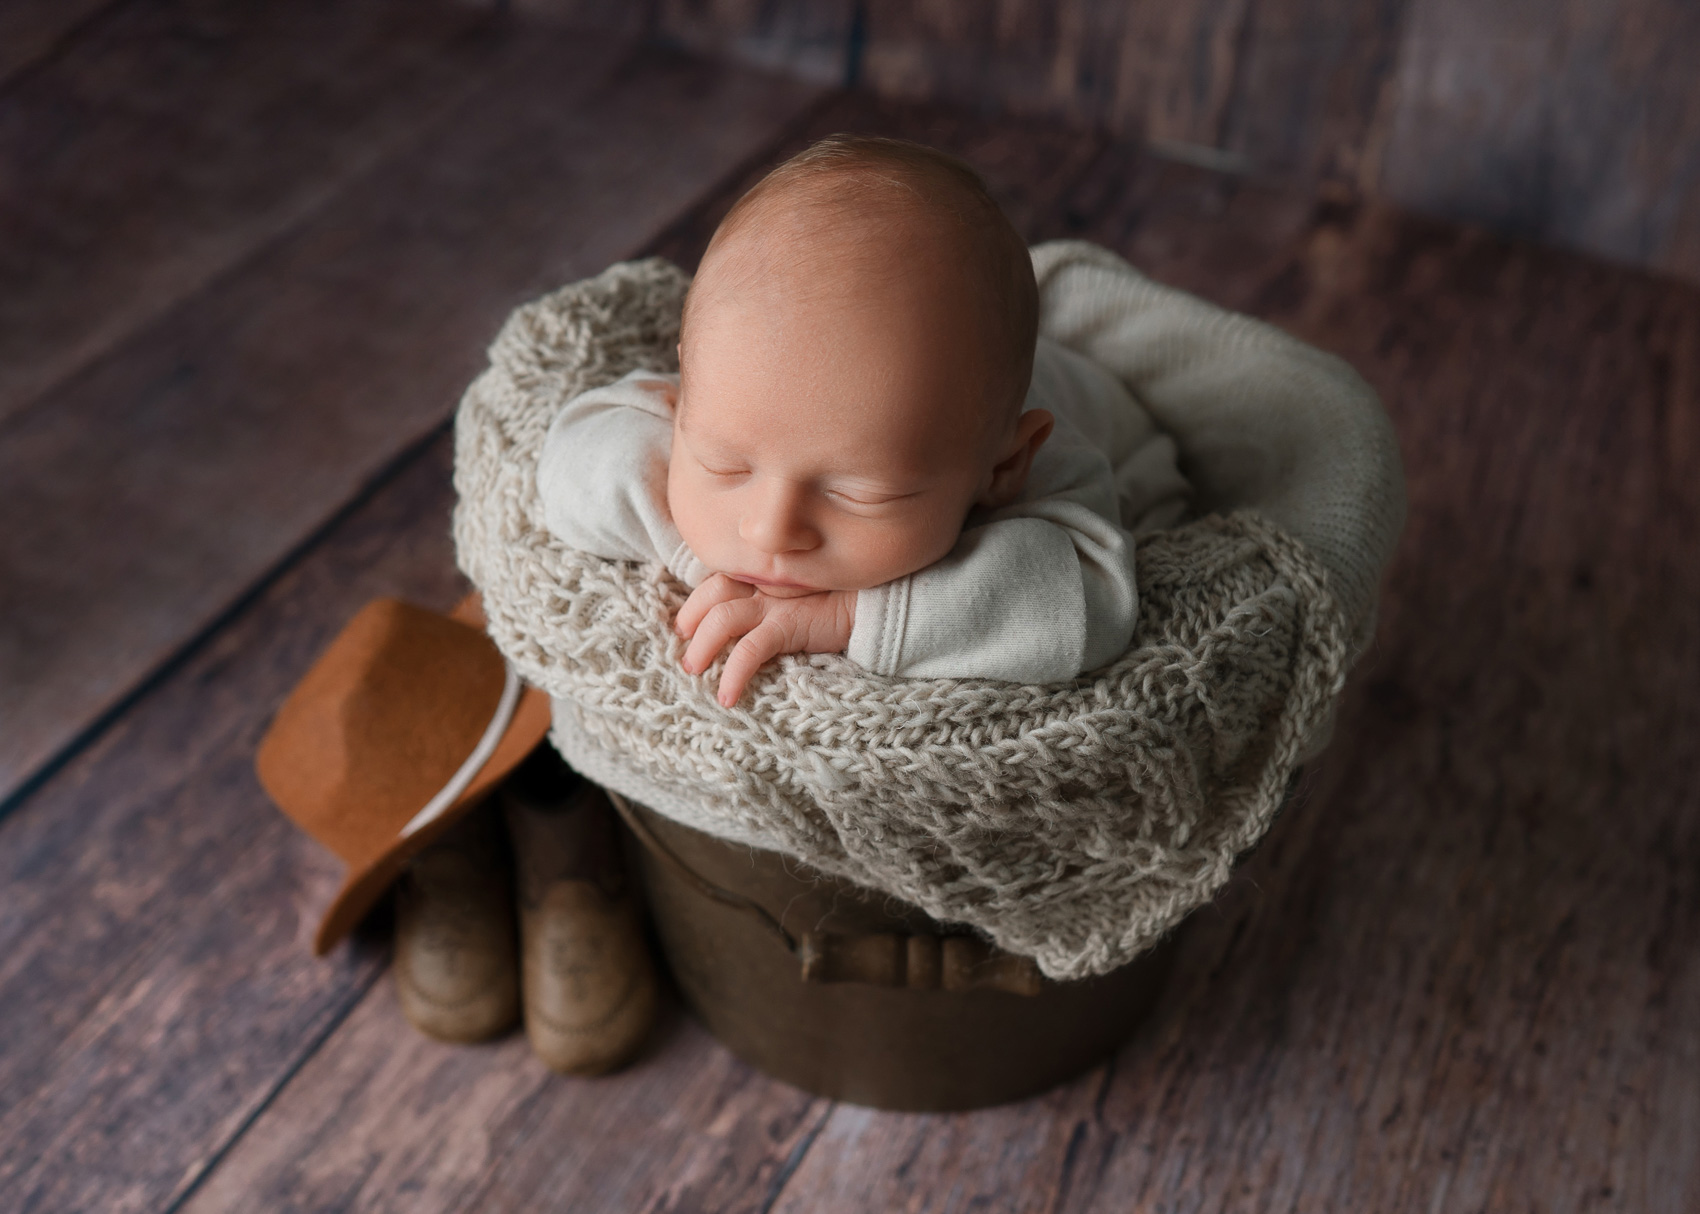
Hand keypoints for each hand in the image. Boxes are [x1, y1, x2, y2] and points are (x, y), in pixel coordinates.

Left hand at [674, 574, 854, 706]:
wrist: (870, 605)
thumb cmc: (830, 603)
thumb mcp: (791, 597)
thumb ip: (766, 600)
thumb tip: (736, 627)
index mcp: (761, 574)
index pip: (715, 580)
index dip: (694, 604)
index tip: (685, 628)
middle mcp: (763, 583)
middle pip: (712, 593)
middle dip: (690, 621)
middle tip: (687, 653)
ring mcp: (775, 603)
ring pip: (722, 619)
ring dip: (702, 646)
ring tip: (694, 671)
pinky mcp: (788, 624)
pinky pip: (751, 650)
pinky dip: (734, 675)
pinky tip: (728, 698)